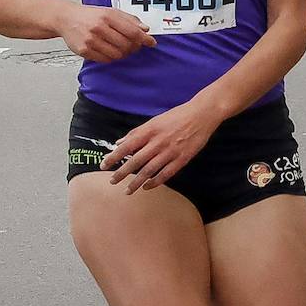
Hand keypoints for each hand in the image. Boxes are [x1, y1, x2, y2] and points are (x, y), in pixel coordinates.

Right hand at [56, 2, 154, 62]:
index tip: (151, 42)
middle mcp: (99, 28)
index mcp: (107, 16)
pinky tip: (110, 50)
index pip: (132, 31)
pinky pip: (105, 60)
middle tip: (134, 46)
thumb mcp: (110, 11)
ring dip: (123, 54)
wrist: (66, 18)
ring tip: (121, 48)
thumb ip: (129, 20)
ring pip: (117, 54)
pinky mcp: (84, 51)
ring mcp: (90, 40)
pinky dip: (111, 57)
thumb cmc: (90, 15)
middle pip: (126, 45)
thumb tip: (145, 29)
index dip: (144, 39)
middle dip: (134, 47)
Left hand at [103, 100, 219, 193]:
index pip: (127, 146)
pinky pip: (166, 174)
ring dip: (137, 182)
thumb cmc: (177, 116)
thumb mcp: (155, 120)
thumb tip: (119, 142)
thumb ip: (137, 132)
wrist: (202, 115)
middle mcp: (159, 142)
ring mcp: (171, 151)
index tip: (104, 165)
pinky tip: (147, 187)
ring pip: (150, 171)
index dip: (114, 156)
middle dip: (122, 173)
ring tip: (128, 190)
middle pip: (136, 161)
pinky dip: (155, 182)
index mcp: (150, 130)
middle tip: (112, 181)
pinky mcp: (182, 159)